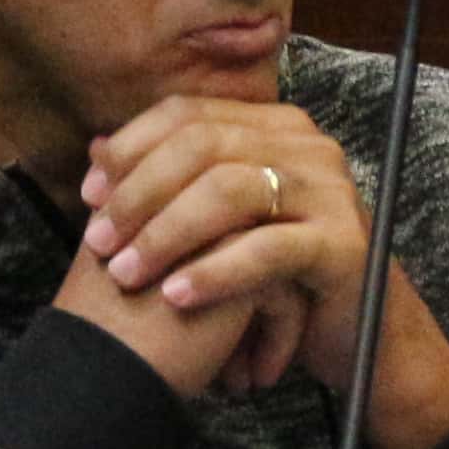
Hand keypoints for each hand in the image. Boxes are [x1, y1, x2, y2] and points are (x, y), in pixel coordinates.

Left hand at [84, 95, 448, 448]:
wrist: (359, 334)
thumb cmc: (279, 277)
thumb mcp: (219, 224)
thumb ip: (168, 182)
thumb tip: (96, 149)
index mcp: (275, 127)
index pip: (189, 114)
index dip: (131, 149)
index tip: (90, 195)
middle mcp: (308, 147)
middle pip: (204, 146)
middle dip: (140, 194)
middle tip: (100, 242)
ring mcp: (330, 192)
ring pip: (231, 191)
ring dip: (168, 233)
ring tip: (129, 274)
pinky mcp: (344, 244)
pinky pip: (267, 250)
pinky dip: (215, 273)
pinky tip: (177, 296)